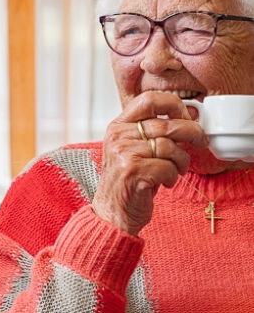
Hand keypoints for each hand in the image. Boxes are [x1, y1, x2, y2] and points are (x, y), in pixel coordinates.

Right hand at [91, 91, 206, 235]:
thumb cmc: (129, 181)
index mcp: (118, 126)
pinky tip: (164, 182)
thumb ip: (153, 131)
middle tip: (199, 141)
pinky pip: (168, 167)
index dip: (174, 104)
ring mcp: (124, 154)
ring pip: (170, 147)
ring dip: (182, 161)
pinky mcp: (133, 172)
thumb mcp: (133, 148)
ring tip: (176, 170)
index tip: (185, 115)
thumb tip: (190, 116)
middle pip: (167, 124)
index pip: (149, 99)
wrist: (113, 212)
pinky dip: (172, 176)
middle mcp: (118, 137)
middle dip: (192, 134)